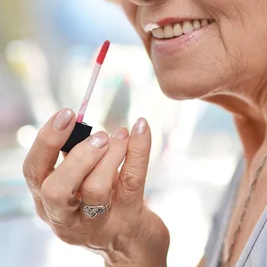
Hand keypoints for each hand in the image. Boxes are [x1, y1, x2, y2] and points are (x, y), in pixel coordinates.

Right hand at [23, 109, 169, 266]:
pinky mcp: (128, 220)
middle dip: (78, 157)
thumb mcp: (78, 184)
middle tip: (99, 136)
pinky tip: (142, 127)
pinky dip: (138, 150)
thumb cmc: (102, 202)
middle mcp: (66, 217)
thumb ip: (74, 157)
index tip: (67, 114)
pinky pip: (132, 182)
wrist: (132, 244)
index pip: (34, 171)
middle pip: (57, 191)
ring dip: (111, 155)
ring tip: (121, 135)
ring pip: (96, 190)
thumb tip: (80, 122)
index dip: (47, 140)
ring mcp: (97, 223)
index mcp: (48, 202)